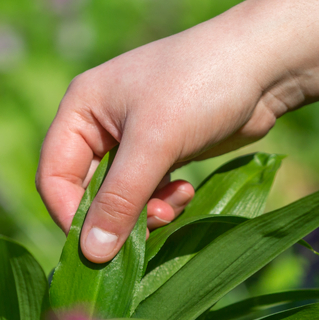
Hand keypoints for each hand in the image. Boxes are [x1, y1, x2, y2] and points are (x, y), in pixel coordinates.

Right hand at [36, 0, 318, 262]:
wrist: (265, 65)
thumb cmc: (200, 87)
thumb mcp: (155, 144)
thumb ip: (121, 200)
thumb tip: (91, 254)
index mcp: (80, 109)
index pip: (53, 176)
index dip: (70, 215)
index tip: (100, 247)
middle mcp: (98, 124)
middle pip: (86, 192)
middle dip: (116, 216)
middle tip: (151, 228)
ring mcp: (131, 139)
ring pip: (119, 199)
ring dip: (144, 212)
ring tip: (174, 206)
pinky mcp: (161, 152)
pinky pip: (146, 193)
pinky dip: (162, 202)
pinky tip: (185, 193)